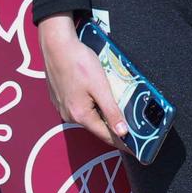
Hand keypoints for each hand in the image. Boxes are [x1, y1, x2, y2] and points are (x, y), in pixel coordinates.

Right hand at [37, 16, 127, 149]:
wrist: (56, 45)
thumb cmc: (78, 62)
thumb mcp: (100, 87)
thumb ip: (111, 111)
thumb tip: (122, 132)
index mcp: (80, 115)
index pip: (106, 136)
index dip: (123, 142)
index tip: (135, 148)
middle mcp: (69, 115)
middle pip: (97, 126)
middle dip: (113, 125)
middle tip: (131, 123)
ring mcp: (62, 107)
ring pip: (88, 115)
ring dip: (101, 113)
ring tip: (116, 106)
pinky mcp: (59, 98)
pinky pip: (79, 107)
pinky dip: (91, 105)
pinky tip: (97, 95)